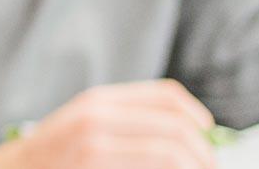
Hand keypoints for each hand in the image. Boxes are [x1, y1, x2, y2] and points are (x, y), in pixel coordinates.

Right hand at [0, 81, 216, 168]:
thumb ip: (123, 120)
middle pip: (175, 127)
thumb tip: (184, 130)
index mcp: (98, 100)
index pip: (166, 97)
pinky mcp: (94, 166)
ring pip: (170, 153)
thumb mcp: (83, 124)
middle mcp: (97, 117)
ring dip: (193, 166)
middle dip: (203, 153)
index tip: (208, 136)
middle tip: (208, 167)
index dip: (197, 117)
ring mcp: (95, 145)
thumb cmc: (50, 157)